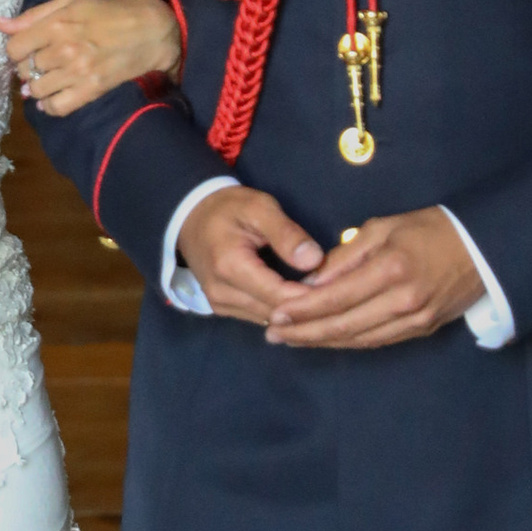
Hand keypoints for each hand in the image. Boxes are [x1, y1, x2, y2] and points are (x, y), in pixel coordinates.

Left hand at [1, 0, 178, 115]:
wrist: (152, 31)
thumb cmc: (111, 11)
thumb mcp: (72, 2)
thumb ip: (34, 15)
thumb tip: (1, 24)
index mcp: (56, 24)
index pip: (14, 48)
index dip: (16, 51)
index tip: (26, 50)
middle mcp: (63, 49)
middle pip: (24, 70)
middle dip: (28, 68)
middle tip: (41, 65)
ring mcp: (77, 72)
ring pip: (36, 91)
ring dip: (37, 87)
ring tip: (48, 80)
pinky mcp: (91, 91)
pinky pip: (57, 107)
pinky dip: (49, 106)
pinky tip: (53, 97)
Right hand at [173, 184, 329, 323]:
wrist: (190, 216)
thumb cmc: (228, 208)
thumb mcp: (259, 207)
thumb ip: (286, 233)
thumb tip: (314, 260)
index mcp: (231, 267)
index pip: (281, 296)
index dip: (314, 295)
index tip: (341, 285)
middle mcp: (222, 294)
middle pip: (277, 315)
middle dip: (310, 308)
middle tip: (340, 293)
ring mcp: (220, 305)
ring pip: (270, 322)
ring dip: (297, 314)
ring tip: (325, 298)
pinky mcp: (222, 309)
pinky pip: (260, 319)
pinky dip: (283, 314)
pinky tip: (302, 302)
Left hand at [261, 206, 485, 351]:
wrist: (486, 249)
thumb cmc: (432, 229)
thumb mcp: (385, 227)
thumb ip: (347, 255)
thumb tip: (312, 280)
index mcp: (392, 269)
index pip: (336, 297)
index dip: (303, 310)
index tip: (276, 313)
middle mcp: (403, 301)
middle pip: (342, 326)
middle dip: (304, 332)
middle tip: (273, 334)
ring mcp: (414, 320)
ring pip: (358, 339)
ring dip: (321, 342)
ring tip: (291, 339)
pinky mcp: (421, 330)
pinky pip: (376, 341)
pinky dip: (347, 342)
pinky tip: (326, 339)